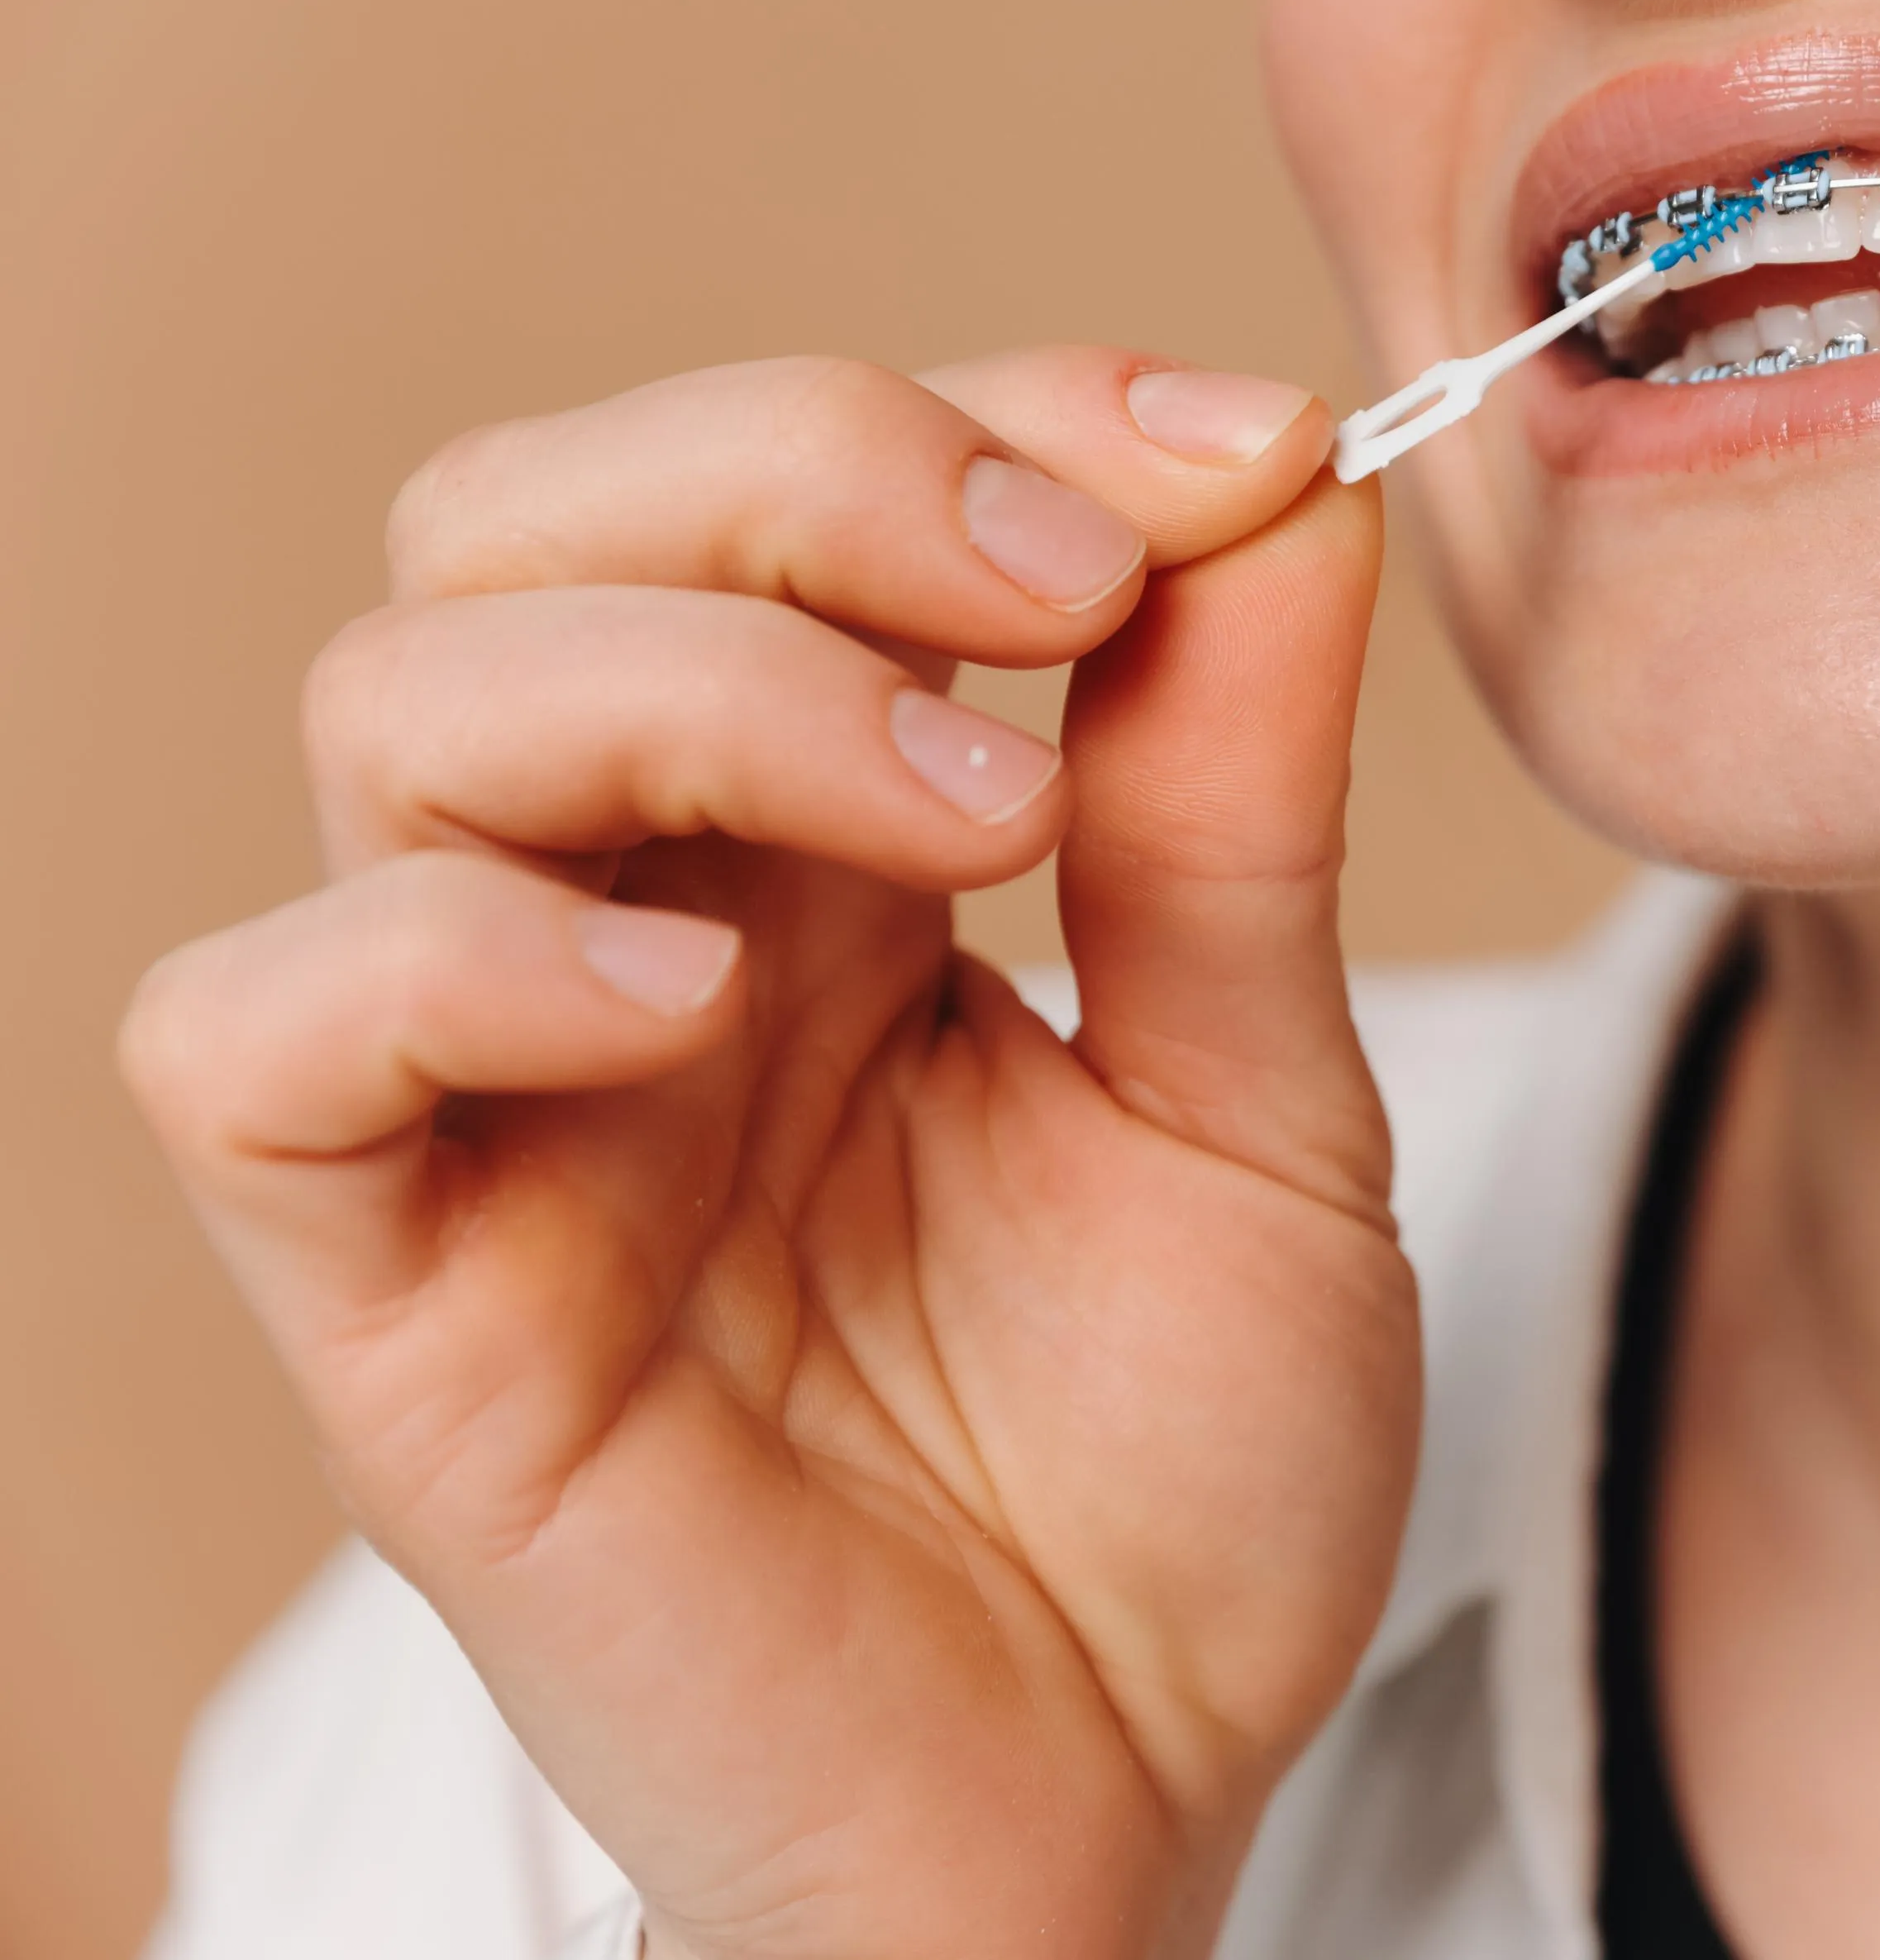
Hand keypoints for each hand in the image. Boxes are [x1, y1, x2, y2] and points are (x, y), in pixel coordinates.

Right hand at [121, 353, 1416, 1959]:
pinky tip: (689, 995)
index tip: (1229, 456)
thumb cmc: (1170, 1483)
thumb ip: (1235, 810)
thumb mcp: (1264, 1108)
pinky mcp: (401, 1303)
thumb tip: (1279, 480)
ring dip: (691, 677)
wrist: (1116, 1808)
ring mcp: (503, 1105)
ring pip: (396, 708)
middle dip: (799, 467)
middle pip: (532, 523)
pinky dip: (450, 951)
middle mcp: (640, 930)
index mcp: (834, 861)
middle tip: (1059, 588)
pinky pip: (258, 1046)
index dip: (989, 412)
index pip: (789, 497)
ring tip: (961, 808)